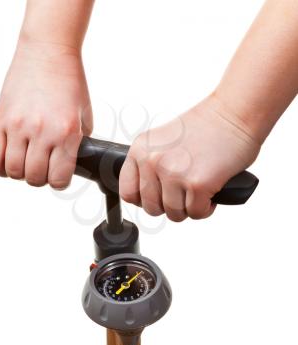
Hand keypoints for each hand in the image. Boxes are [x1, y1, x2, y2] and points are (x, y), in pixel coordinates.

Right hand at [0, 38, 92, 188]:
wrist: (49, 52)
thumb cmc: (69, 81)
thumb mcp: (85, 115)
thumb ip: (79, 142)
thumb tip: (71, 162)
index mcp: (67, 132)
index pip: (59, 179)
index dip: (59, 182)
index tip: (59, 177)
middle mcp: (42, 132)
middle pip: (34, 178)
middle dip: (40, 179)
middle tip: (42, 170)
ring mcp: (19, 126)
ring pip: (13, 171)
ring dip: (20, 173)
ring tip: (25, 163)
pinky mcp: (1, 119)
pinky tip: (7, 160)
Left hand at [119, 94, 260, 221]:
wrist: (234, 112)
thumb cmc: (204, 126)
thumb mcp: (162, 141)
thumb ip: (150, 164)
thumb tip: (146, 194)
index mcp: (140, 149)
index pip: (127, 192)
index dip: (144, 200)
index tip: (157, 197)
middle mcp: (152, 161)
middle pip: (151, 208)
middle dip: (169, 206)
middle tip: (183, 194)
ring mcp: (173, 172)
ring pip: (174, 214)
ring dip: (188, 208)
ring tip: (198, 192)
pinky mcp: (197, 183)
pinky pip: (195, 213)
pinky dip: (205, 208)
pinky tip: (210, 194)